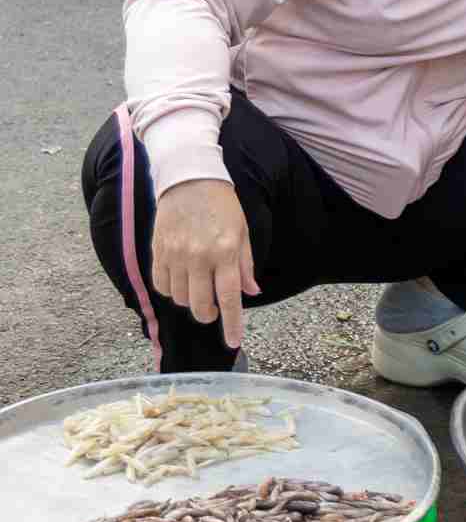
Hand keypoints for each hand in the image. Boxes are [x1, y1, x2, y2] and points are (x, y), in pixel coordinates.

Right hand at [151, 179, 258, 349]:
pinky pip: (162, 285)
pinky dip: (172, 290)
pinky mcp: (157, 252)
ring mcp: (175, 255)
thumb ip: (245, 265)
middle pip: (199, 305)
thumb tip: (251, 292)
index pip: (230, 297)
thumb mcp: (243, 232)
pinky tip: (181, 281)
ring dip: (191, 301)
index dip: (231, 323)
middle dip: (208, 315)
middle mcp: (199, 257)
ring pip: (180, 298)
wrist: (189, 180)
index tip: (233, 342)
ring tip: (199, 288)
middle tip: (214, 311)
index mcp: (226, 252)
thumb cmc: (222, 206)